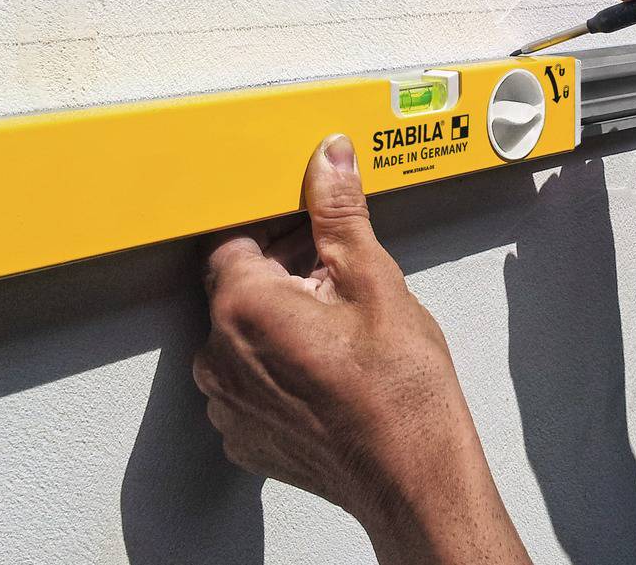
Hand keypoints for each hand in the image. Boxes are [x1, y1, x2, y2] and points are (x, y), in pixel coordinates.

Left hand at [192, 134, 529, 564]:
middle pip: (238, 287)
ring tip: (339, 333)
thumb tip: (328, 161)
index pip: (236, 238)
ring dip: (280, 322)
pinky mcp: (244, 435)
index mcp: (246, 307)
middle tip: (339, 283)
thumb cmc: (401, 392)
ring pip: (243, 335)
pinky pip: (249, 381)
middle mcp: (220, 356)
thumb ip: (340, 213)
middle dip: (284, 274)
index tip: (311, 234)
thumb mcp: (376, 282)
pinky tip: (327, 370)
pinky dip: (278, 368)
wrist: (414, 475)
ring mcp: (228, 403)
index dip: (278, 230)